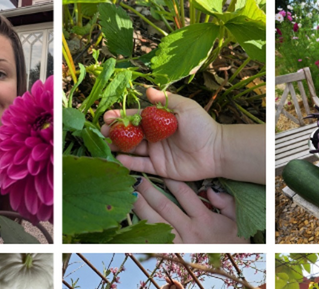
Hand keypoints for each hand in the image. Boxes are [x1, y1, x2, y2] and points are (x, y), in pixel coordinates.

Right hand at [102, 88, 222, 181]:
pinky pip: (140, 165)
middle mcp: (155, 136)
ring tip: (105, 144)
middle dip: (115, 132)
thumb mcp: (185, 108)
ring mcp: (156, 152)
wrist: (216, 151)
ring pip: (133, 149)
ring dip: (118, 146)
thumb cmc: (202, 127)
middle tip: (102, 132)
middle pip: (130, 134)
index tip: (107, 117)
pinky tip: (118, 158)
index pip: (136, 118)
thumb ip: (166, 100)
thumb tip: (147, 90)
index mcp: (159, 121)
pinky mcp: (159, 168)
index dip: (121, 117)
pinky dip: (129, 163)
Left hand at [133, 178, 247, 243]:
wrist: (233, 262)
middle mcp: (189, 230)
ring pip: (154, 223)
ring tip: (132, 196)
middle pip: (164, 207)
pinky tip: (132, 220)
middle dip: (149, 191)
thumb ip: (225, 201)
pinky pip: (153, 240)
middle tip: (137, 179)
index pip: (184, 194)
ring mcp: (178, 243)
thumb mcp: (235, 218)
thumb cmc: (233, 238)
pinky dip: (142, 230)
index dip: (170, 181)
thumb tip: (209, 189)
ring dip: (141, 208)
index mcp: (204, 219)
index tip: (159, 171)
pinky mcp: (171, 254)